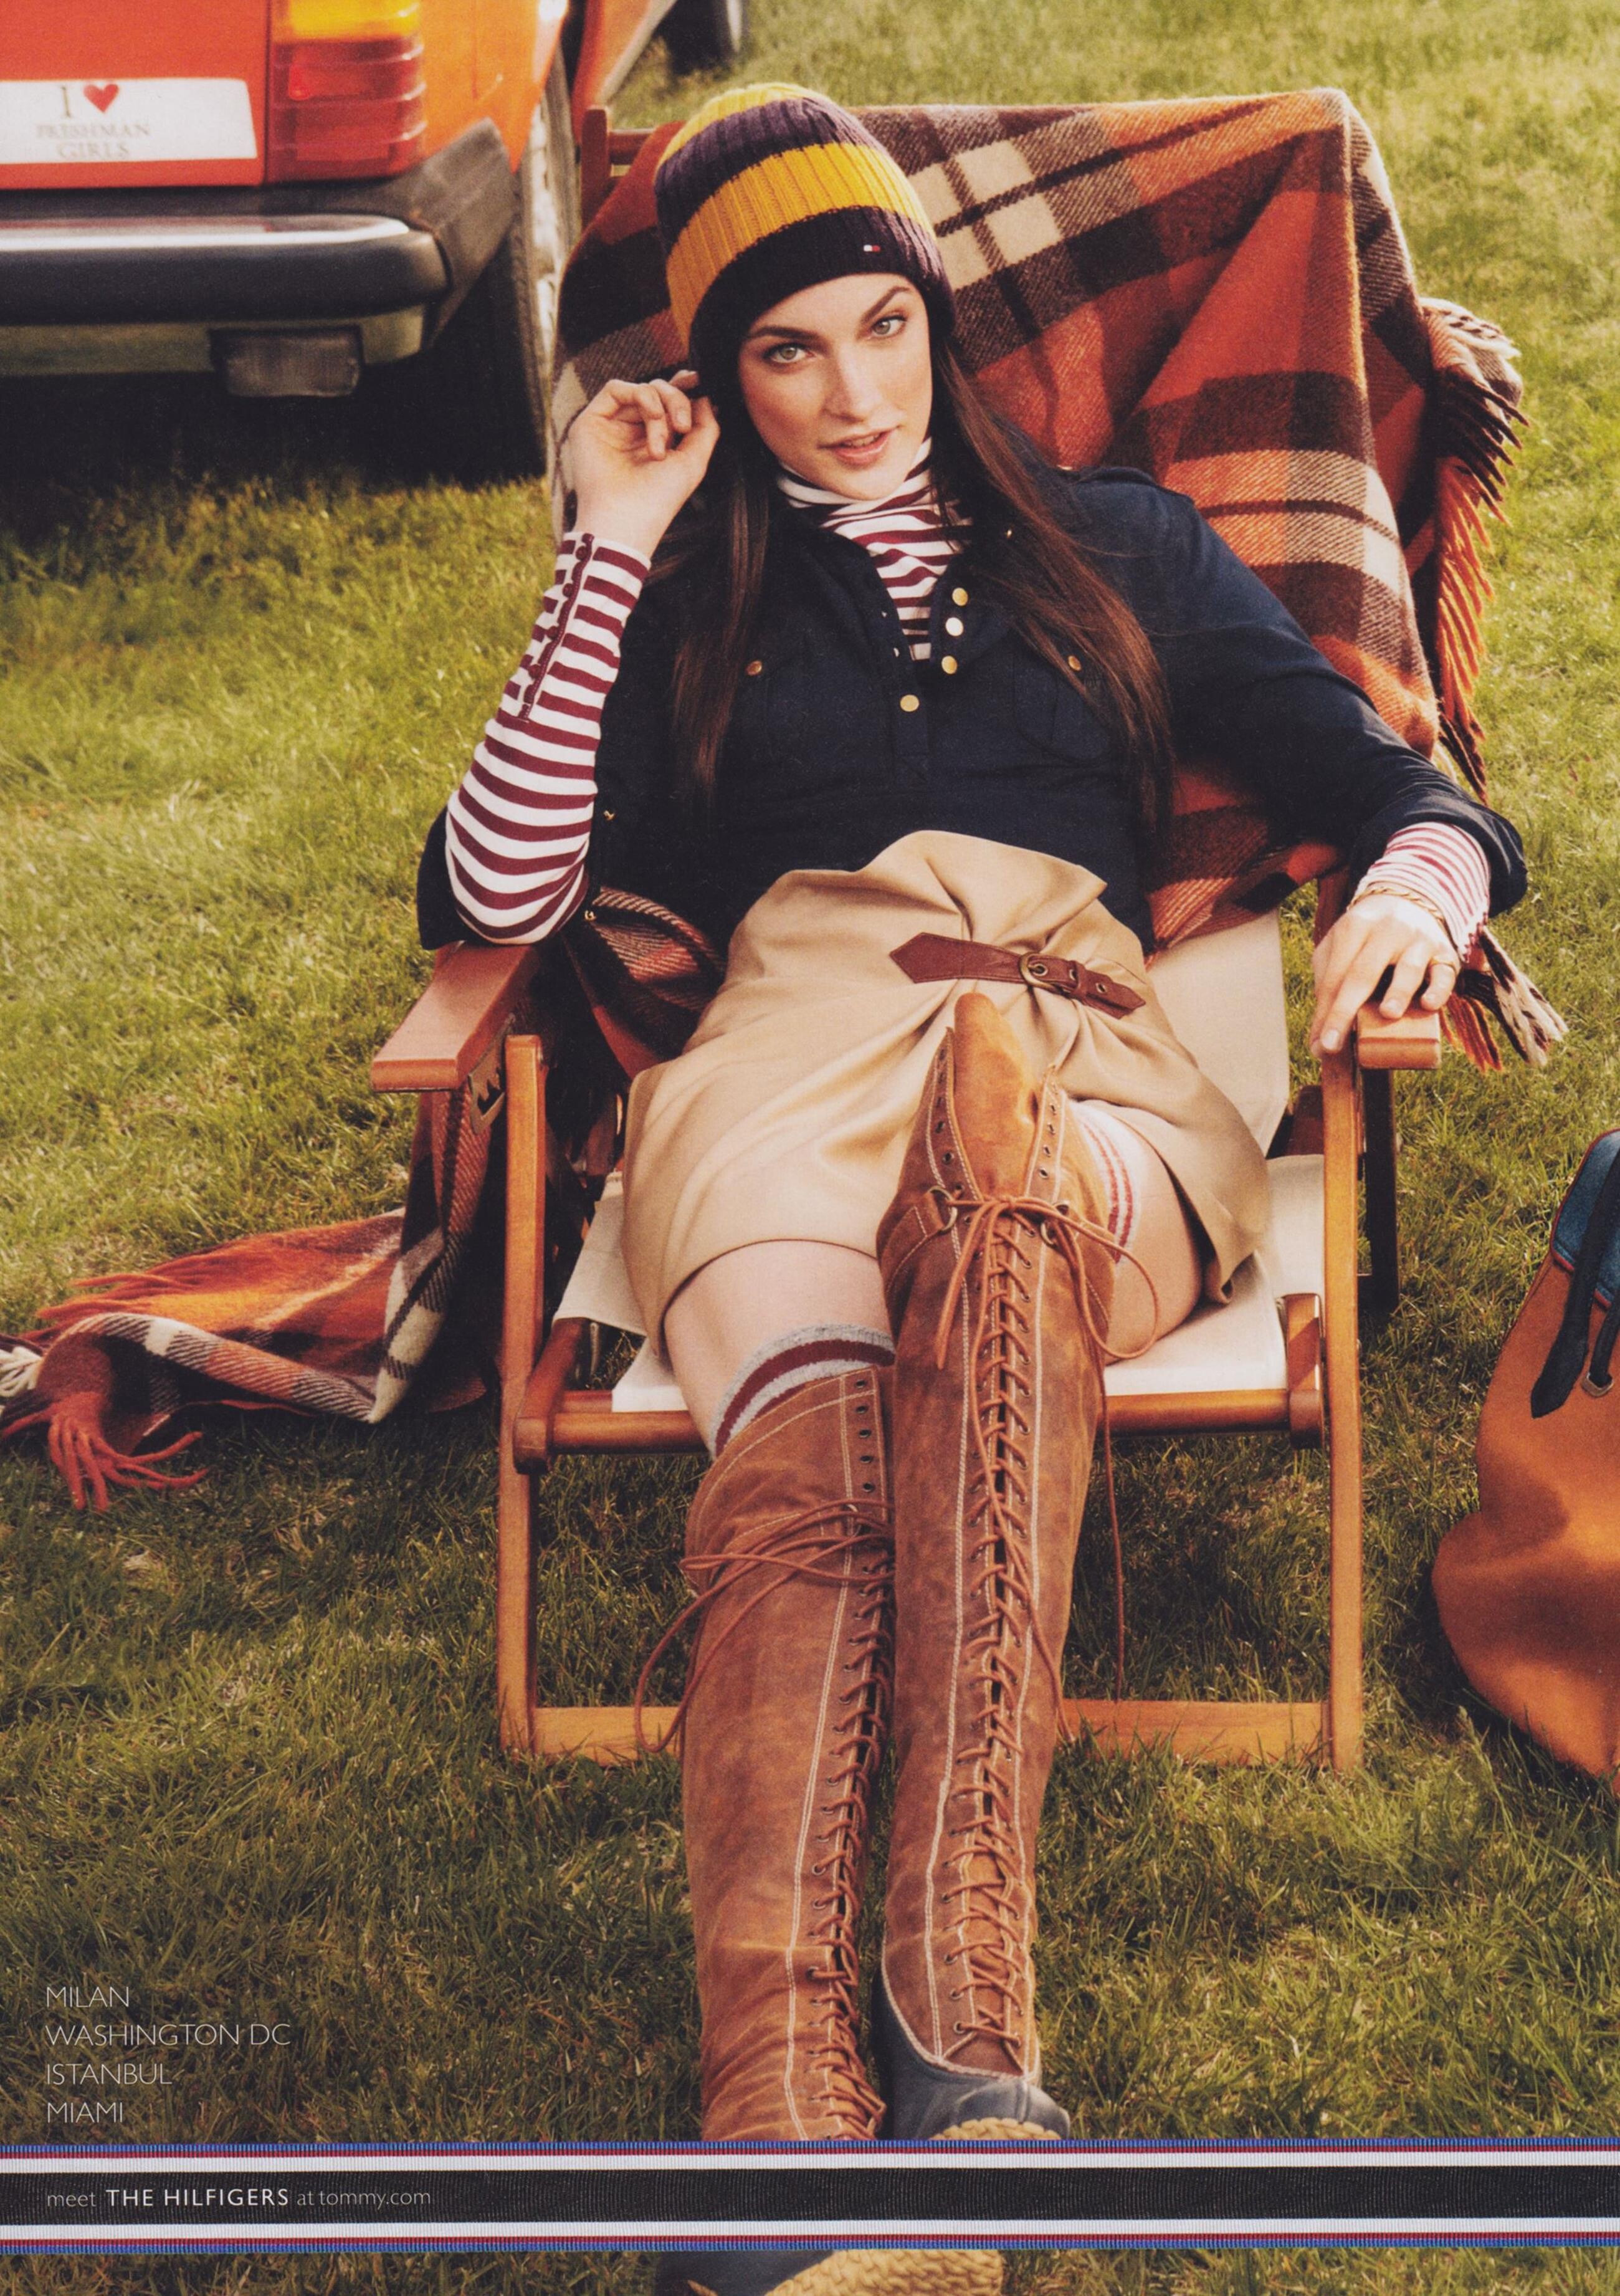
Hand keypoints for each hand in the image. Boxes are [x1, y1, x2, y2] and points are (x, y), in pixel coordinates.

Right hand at [564, 369, 719, 559]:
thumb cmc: (658, 499)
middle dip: (677, 401)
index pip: (668, 404)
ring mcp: (611, 426)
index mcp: (654, 440)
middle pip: (658, 391)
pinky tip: (652, 416)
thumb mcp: (693, 460)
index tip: (700, 384)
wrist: (627, 518)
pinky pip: (616, 388)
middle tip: (683, 426)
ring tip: (664, 441)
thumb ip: (705, 426)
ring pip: (641, 389)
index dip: (684, 390)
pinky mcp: (591, 422)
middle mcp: (632, 431)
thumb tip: (705, 395)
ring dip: (661, 407)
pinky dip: (641, 395)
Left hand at [1310, 892, 1458, 1056]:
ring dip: (1398, 992)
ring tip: (1388, 1013)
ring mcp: (1418, 940)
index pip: (1335, 975)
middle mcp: (1386, 931)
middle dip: (1345, 1010)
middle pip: (1363, 973)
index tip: (1318, 1046)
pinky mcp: (1444, 953)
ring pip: (1408, 968)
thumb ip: (1327, 981)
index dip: (1325, 1012)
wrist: (1408, 901)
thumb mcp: (1339, 946)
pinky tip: (1429, 1005)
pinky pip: (1443, 974)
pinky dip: (1438, 989)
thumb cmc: (1365, 937)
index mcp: (1354, 928)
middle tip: (1333, 1044)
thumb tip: (1319, 1035)